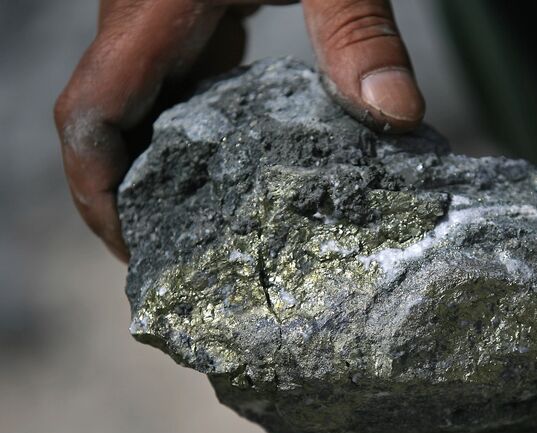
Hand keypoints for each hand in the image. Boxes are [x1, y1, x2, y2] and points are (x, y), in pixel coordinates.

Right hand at [54, 0, 423, 260]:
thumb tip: (398, 118)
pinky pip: (168, 83)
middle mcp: (141, 17)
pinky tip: (234, 164)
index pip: (91, 114)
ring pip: (134, 105)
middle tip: (179, 257)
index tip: (134, 248)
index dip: (97, 192)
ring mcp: (160, 16)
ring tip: (203, 229)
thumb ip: (360, 31)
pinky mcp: (190, 14)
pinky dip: (186, 131)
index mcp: (155, 10)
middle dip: (126, 196)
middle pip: (104, 123)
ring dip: (155, 167)